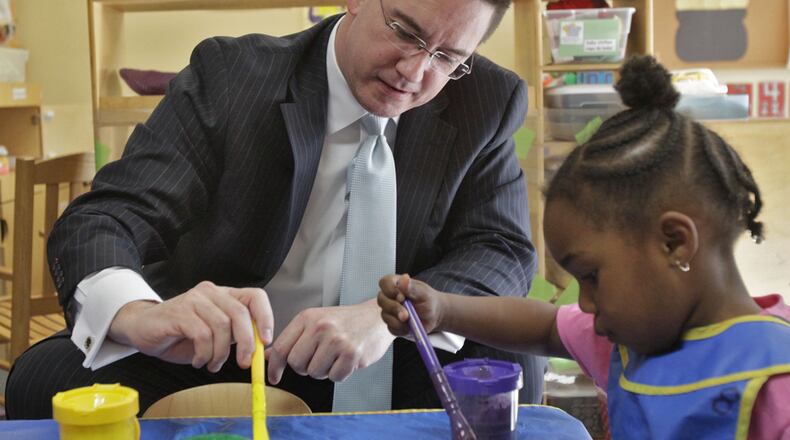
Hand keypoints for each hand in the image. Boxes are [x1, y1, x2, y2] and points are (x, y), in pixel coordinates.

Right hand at [108, 281, 273, 371]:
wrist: (142, 329)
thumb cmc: (180, 334)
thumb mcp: (215, 335)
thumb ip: (235, 336)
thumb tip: (259, 348)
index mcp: (224, 295)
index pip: (255, 296)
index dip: (266, 317)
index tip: (267, 340)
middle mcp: (211, 292)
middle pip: (240, 313)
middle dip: (247, 342)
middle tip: (244, 363)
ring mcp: (194, 300)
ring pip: (222, 326)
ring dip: (221, 353)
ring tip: (212, 364)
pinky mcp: (178, 312)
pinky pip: (202, 334)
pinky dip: (204, 353)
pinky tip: (199, 361)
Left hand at [266, 299, 394, 383]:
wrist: (376, 317)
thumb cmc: (344, 321)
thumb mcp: (315, 322)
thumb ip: (292, 339)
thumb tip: (267, 356)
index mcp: (307, 317)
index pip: (281, 347)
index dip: (275, 366)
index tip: (273, 376)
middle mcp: (320, 327)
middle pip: (296, 364)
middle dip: (305, 368)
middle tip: (318, 358)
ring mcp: (336, 340)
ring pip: (315, 373)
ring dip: (324, 370)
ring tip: (334, 356)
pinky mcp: (352, 353)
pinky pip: (335, 377)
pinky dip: (340, 373)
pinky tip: (346, 359)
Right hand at [377, 274, 443, 335]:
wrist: (434, 315)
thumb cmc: (428, 300)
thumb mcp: (423, 293)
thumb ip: (412, 287)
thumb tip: (404, 279)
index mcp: (396, 284)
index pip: (384, 283)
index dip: (389, 290)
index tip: (401, 296)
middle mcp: (389, 297)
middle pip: (381, 300)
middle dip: (394, 308)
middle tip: (406, 314)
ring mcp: (389, 311)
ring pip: (385, 315)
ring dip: (398, 320)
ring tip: (411, 320)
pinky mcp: (392, 324)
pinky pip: (391, 327)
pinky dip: (401, 329)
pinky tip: (409, 326)